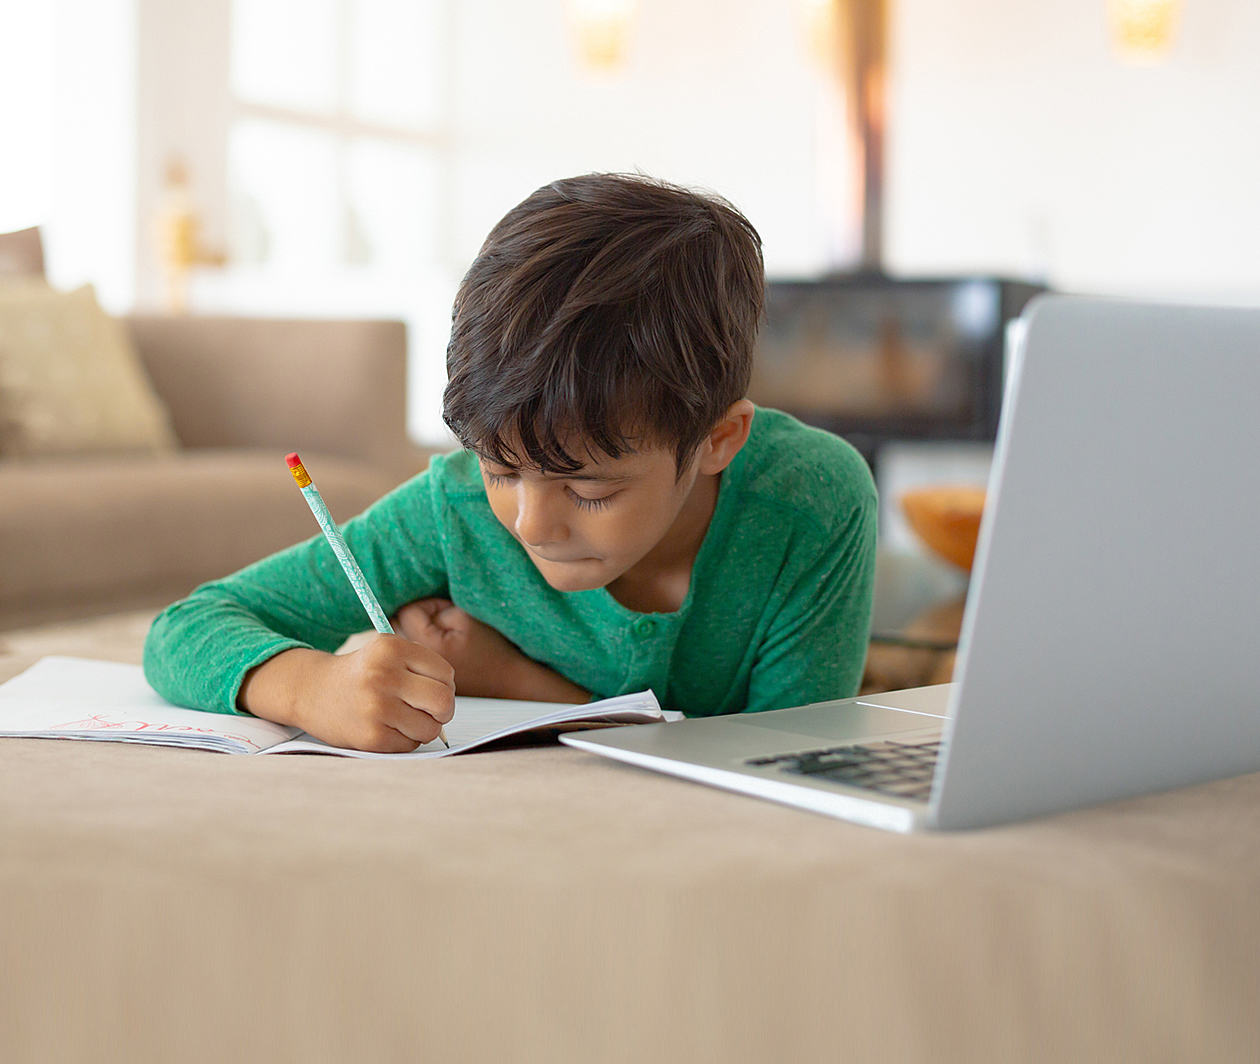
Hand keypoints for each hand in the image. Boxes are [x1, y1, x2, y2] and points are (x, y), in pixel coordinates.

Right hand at [238, 637, 454, 752]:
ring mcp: (376, 708)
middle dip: (444, 710)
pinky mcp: (371, 737)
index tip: (432, 687)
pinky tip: (386, 728)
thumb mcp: (387, 653)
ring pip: (430, 728)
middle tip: (431, 710)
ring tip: (403, 718)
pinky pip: (410, 745)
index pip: (446, 673)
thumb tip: (450, 702)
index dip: (445, 684)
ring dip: (423, 727)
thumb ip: (423, 668)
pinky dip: (405, 740)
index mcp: (391, 648)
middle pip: (444, 701)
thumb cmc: (362, 673)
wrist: (313, 691)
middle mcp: (383, 676)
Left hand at [394, 598, 588, 702]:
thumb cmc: (493, 650)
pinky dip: (422, 653)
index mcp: (428, 645)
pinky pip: (413, 661)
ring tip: (443, 637)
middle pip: (399, 630)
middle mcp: (418, 665)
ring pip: (404, 646)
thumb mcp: (466, 618)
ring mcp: (421, 677)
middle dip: (417, 620)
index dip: (428, 605)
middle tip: (442, 622)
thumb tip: (416, 611)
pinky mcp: (426, 684)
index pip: (407, 612)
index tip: (446, 610)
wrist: (510, 685)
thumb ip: (436, 609)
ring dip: (416, 636)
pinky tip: (443, 653)